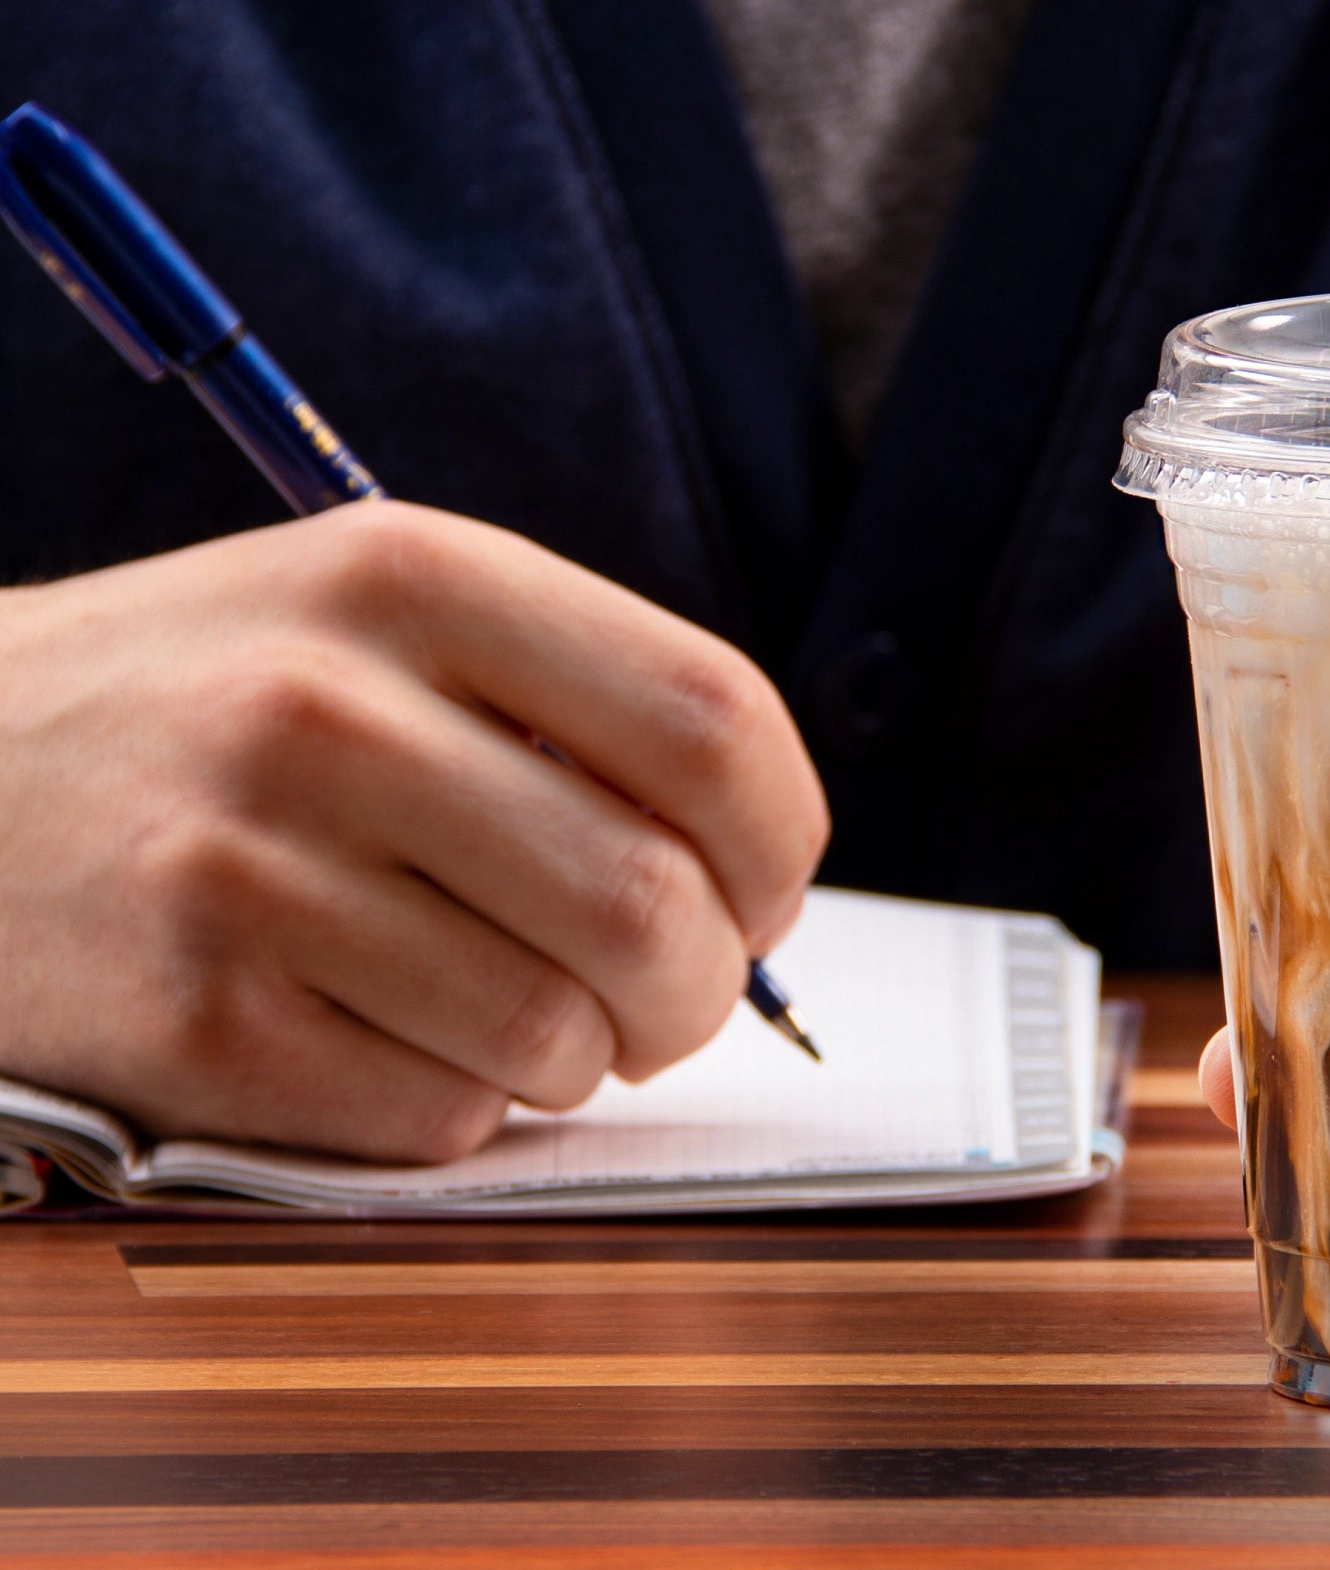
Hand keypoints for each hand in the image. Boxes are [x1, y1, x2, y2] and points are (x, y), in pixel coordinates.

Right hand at [0, 501, 827, 1161]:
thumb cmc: (212, 694)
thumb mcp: (377, 611)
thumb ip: (571, 695)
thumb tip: (760, 862)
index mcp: (416, 575)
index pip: (710, 716)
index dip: (782, 832)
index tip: (767, 885)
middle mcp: (331, 708)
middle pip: (654, 898)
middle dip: (707, 983)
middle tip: (675, 991)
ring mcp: (247, 870)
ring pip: (554, 1033)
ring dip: (588, 1056)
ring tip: (538, 1017)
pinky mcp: (186, 1022)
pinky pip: (436, 1116)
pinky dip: (463, 1105)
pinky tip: (404, 1042)